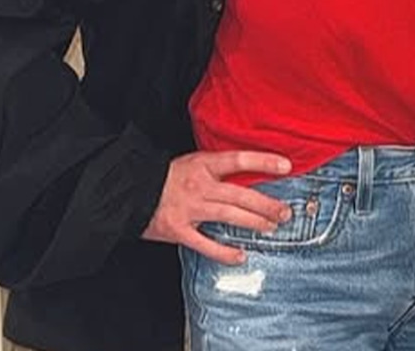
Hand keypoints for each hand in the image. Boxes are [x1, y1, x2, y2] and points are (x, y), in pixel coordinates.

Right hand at [142, 150, 292, 263]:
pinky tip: (240, 255)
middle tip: (285, 212)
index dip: (264, 162)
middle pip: (240, 194)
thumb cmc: (167, 176)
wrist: (129, 191)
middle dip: (266, 204)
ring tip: (271, 227)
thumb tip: (249, 174)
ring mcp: (190, 208)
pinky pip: (205, 243)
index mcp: (204, 165)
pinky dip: (224, 252)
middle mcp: (200, 186)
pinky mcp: (178, 230)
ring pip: (229, 216)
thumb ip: (218, 170)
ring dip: (253, 223)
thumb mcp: (194, 162)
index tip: (286, 166)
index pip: (239, 159)